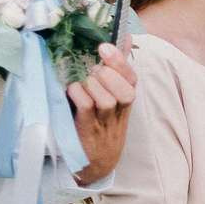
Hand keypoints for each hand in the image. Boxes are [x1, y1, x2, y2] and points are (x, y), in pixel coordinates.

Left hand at [69, 43, 137, 184]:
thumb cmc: (101, 125)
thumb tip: (126, 37)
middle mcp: (117, 114)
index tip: (105, 47)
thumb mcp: (113, 99)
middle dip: (109, 73)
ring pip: (107, 100)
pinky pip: (86, 110)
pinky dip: (79, 95)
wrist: (94, 166)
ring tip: (83, 80)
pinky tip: (72, 90)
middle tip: (93, 68)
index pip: (132, 81)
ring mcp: (103, 125)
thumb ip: (117, 69)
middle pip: (126, 91)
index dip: (121, 62)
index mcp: (124, 104)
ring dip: (93, 85)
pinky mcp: (87, 133)